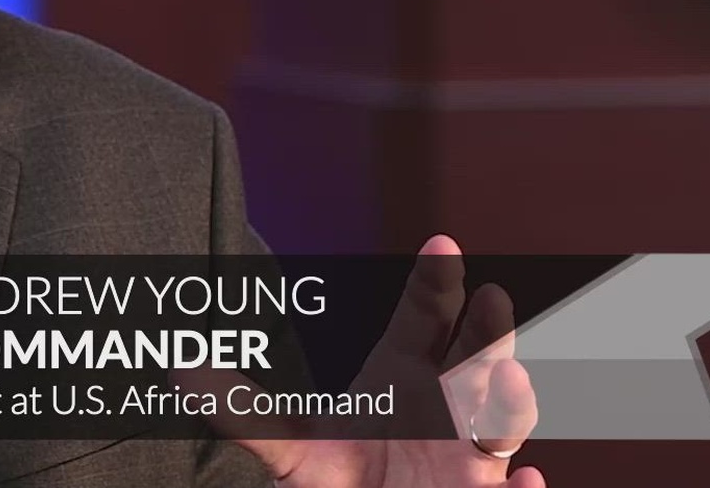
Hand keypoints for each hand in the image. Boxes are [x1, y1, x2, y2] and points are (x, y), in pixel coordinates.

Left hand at [225, 235, 542, 487]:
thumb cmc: (342, 477)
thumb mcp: (289, 450)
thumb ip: (243, 412)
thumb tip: (181, 372)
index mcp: (406, 372)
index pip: (427, 316)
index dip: (436, 280)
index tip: (440, 244)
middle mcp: (449, 405)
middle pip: (477, 356)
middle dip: (488, 329)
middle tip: (491, 297)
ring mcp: (472, 455)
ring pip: (504, 420)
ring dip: (513, 400)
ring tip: (506, 377)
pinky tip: (528, 482)